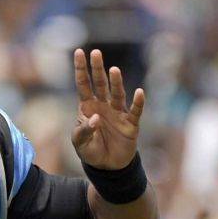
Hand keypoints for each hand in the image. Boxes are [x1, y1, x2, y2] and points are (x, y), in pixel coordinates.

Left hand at [71, 49, 144, 169]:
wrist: (108, 166)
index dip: (81, 69)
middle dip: (97, 69)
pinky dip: (137, 103)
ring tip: (113, 70)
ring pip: (117, 94)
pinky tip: (138, 92)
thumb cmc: (90, 151)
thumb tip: (95, 118)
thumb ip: (84, 131)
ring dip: (116, 83)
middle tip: (96, 52)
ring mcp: (117, 114)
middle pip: (100, 84)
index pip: (84, 85)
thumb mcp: (79, 143)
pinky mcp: (130, 124)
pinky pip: (135, 111)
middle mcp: (103, 106)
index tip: (79, 52)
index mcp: (87, 107)